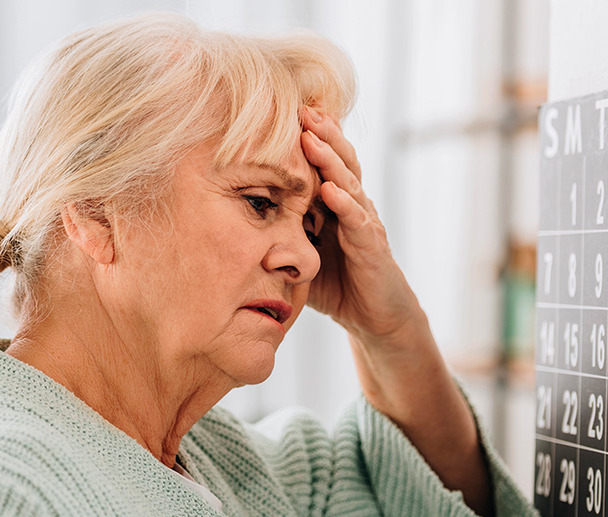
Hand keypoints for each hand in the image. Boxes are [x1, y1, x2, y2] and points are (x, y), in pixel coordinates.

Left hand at [300, 108, 422, 342]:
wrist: (375, 317)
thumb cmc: (337, 284)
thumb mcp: (300, 254)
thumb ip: (277, 233)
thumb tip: (232, 223)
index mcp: (334, 204)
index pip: (322, 163)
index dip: (308, 138)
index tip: (283, 113)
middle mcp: (352, 206)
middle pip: (339, 161)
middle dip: (321, 134)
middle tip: (300, 108)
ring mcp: (364, 224)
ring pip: (349, 183)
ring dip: (331, 160)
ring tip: (312, 137)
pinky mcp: (373, 248)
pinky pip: (358, 222)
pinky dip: (345, 205)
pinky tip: (331, 190)